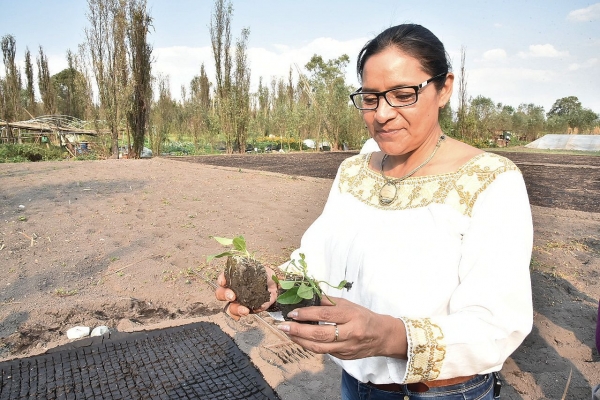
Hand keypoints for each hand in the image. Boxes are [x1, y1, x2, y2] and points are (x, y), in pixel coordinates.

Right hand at [214, 267, 277, 320]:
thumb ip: (256, 271)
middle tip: (232, 296)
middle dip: (224, 295)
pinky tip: (247, 312)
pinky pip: (239, 314)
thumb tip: (255, 279)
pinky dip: (241, 314)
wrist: (274, 287)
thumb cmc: (263, 276)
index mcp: (233, 279)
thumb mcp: (260, 269)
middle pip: (220, 294)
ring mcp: (237, 301)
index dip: (221, 280)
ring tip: (244, 310)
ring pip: (229, 307)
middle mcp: (232, 290)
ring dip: (234, 309)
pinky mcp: (244, 309)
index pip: (223, 278)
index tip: (223, 282)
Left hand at [276, 297, 407, 359]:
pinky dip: (309, 345)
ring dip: (300, 340)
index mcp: (352, 315)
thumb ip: (329, 302)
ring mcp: (347, 348)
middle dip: (298, 330)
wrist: (382, 336)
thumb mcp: (349, 304)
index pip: (326, 314)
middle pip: (320, 334)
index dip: (307, 313)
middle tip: (283, 325)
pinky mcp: (344, 357)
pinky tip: (300, 339)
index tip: (292, 312)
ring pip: (319, 347)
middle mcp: (350, 333)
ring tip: (288, 332)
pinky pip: (323, 352)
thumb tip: (307, 296)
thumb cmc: (363, 316)